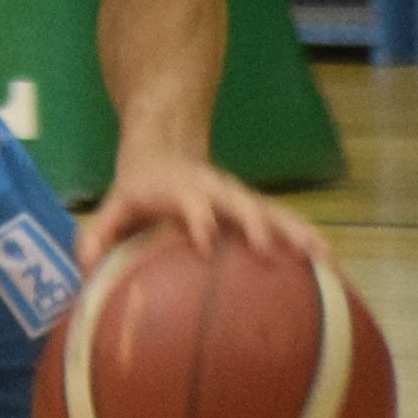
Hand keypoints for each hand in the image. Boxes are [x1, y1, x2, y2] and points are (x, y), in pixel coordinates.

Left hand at [79, 152, 326, 271]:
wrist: (166, 149)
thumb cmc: (139, 189)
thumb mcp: (114, 206)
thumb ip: (98, 234)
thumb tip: (86, 268)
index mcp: (182, 191)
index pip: (191, 203)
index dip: (197, 219)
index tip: (204, 241)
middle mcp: (217, 192)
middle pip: (242, 203)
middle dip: (255, 224)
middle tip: (268, 250)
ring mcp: (241, 200)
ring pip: (275, 212)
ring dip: (298, 232)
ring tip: (325, 258)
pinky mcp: (257, 211)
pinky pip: (287, 225)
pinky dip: (308, 241)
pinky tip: (331, 266)